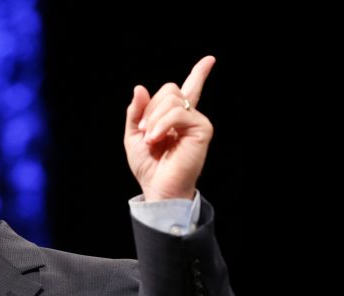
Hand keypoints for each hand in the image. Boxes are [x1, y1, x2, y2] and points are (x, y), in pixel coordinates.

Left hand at [124, 56, 215, 200]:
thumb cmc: (148, 166)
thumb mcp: (133, 136)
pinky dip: (162, 124)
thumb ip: (136, 112)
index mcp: (174, 117)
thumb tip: (140, 88)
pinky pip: (178, 112)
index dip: (199, 73)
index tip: (209, 60)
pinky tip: (156, 139)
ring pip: (172, 99)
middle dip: (150, 109)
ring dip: (153, 119)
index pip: (188, 89)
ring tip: (150, 140)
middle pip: (169, 90)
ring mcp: (197, 121)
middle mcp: (189, 116)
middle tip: (144, 133)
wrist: (157, 187)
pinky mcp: (202, 129)